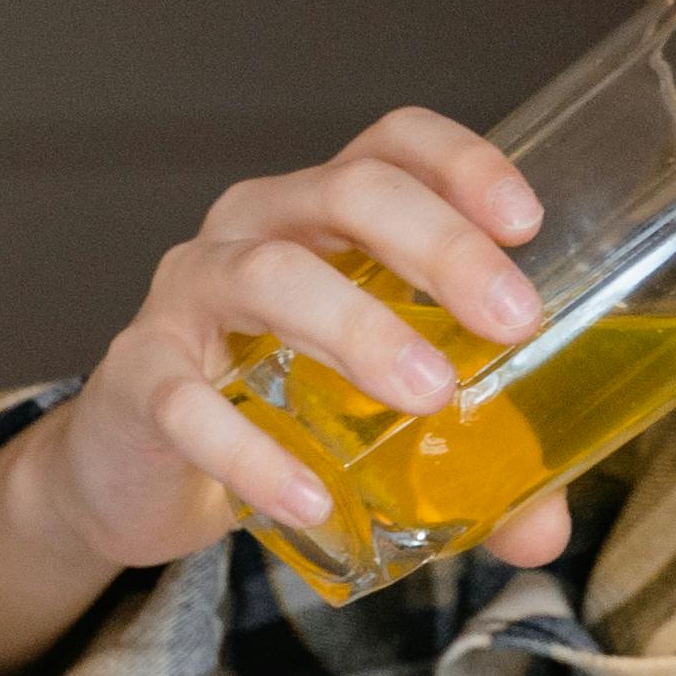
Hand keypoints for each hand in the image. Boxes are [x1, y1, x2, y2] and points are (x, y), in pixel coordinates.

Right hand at [0, 110, 572, 675]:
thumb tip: (544, 529)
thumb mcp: (373, 417)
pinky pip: (189, 402)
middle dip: (439, 246)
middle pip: (346, 191)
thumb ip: (465, 463)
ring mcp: (186, 296)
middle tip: (513, 322)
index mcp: (319, 215)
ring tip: (431, 393)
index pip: (392, 146)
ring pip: (268, 276)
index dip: (462, 164)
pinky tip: (310, 499)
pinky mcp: (139, 378)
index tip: (528, 223)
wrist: (131, 473)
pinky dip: (253, 452)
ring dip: (358, 328)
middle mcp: (252, 229)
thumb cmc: (267, 410)